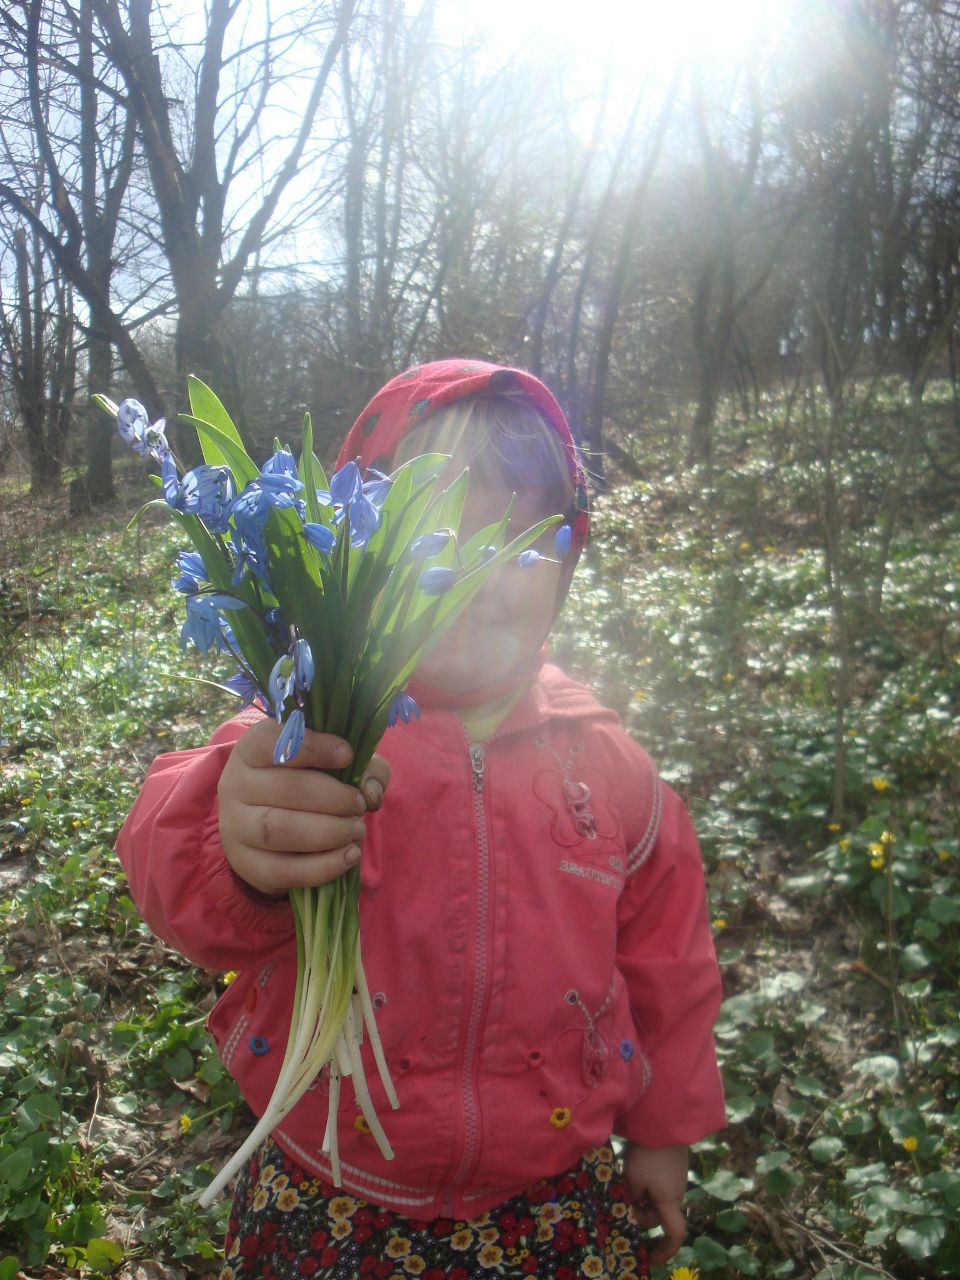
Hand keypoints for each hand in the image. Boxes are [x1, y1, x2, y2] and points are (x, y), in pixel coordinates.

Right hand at [217, 718, 389, 896]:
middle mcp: (236, 784)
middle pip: (285, 788)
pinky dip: (322, 866)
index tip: (347, 754)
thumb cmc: (308, 782)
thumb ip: (363, 766)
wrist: (268, 827)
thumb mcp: (335, 763)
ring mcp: (235, 827)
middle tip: (359, 805)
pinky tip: (349, 856)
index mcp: (252, 748)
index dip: (313, 747)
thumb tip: (370, 790)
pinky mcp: (246, 864)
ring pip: (279, 830)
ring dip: (328, 832)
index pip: (272, 742)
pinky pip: (283, 870)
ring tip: (356, 830)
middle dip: (333, 798)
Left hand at [623, 1142, 688, 1265]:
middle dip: (638, 1214)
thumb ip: (630, 1200)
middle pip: (656, 1216)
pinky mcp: (671, 1167)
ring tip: (624, 1181)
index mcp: (669, 1203)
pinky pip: (657, 1186)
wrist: (663, 1122)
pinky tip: (632, 1170)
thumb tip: (629, 1209)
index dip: (664, 1251)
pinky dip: (644, 1186)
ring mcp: (675, 1180)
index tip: (650, 1258)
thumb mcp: (633, 1180)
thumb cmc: (647, 1155)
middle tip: (619, 1202)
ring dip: (639, 1197)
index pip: (674, 1236)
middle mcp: (676, 1195)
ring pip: (654, 1200)